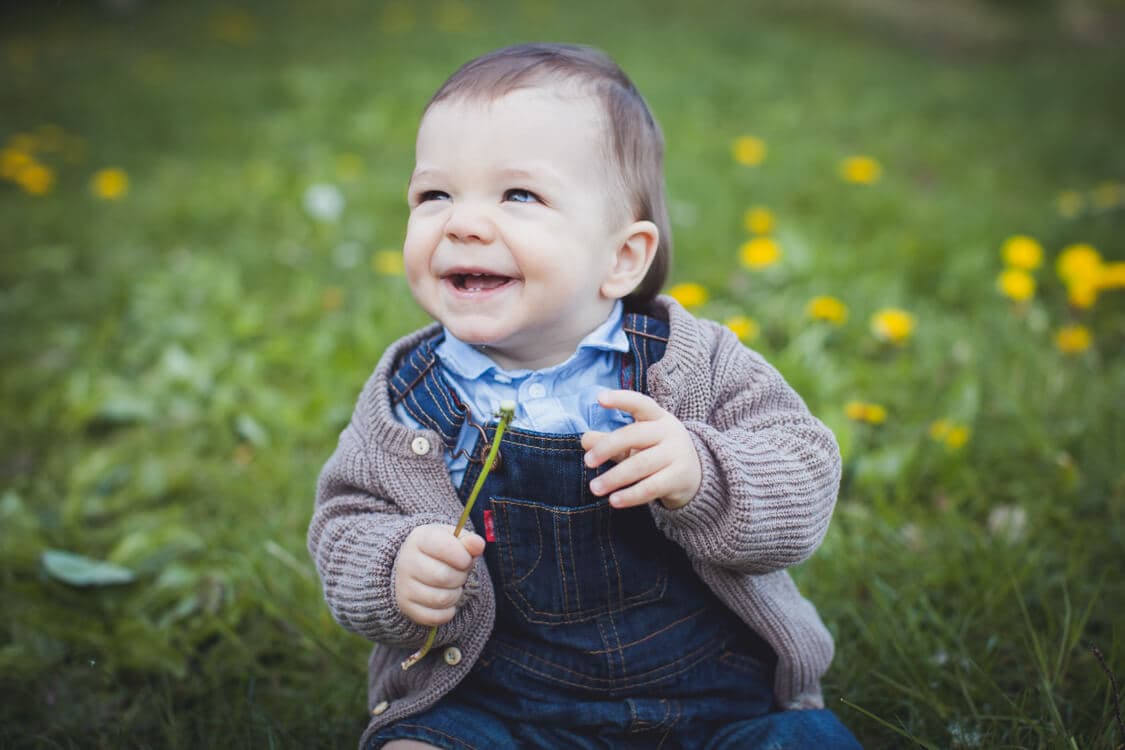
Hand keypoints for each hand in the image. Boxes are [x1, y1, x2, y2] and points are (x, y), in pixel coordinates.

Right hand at [394, 524, 484, 626]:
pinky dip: (448, 612)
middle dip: (461, 577)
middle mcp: (407, 562)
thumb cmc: (440, 550)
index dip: (463, 557)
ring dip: (455, 594)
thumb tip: (478, 544)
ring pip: (440, 599)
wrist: (414, 565)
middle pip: (444, 577)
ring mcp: (404, 586)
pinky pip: (435, 617)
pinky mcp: (406, 607)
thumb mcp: (453, 539)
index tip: (465, 559)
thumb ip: (468, 541)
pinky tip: (446, 600)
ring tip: (453, 586)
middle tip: (460, 574)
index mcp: (419, 539)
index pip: (445, 548)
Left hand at [581, 390, 700, 509]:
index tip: (599, 398)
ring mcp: (676, 454)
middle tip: (588, 461)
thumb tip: (584, 440)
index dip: (621, 399)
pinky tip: (614, 501)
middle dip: (607, 447)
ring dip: (614, 478)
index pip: (639, 403)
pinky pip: (651, 487)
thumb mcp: (635, 443)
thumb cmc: (657, 452)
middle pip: (634, 435)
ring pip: (641, 465)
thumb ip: (610, 441)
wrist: (697, 474)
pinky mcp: (679, 478)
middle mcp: (669, 431)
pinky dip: (630, 495)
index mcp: (657, 416)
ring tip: (594, 488)